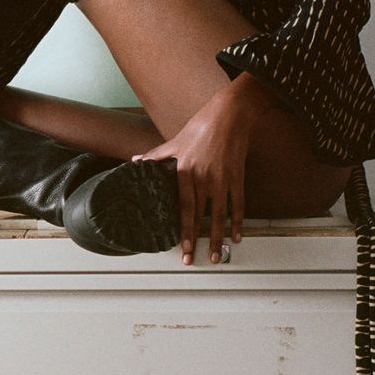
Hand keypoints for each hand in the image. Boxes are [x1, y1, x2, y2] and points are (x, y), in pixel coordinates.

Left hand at [132, 73, 283, 265]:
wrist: (230, 114)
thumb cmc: (201, 126)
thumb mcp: (175, 141)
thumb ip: (156, 155)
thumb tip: (135, 161)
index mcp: (187, 171)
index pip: (184, 207)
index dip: (183, 229)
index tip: (182, 248)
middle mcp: (205, 179)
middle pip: (201, 216)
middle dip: (198, 240)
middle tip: (194, 261)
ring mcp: (224, 179)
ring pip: (221, 215)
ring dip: (219, 238)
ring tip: (216, 256)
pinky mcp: (238, 177)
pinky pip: (238, 204)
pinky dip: (238, 221)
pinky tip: (237, 237)